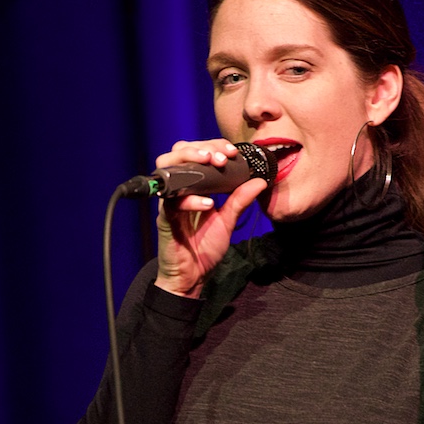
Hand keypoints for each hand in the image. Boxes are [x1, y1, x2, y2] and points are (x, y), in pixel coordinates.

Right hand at [153, 139, 267, 297]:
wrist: (193, 276)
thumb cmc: (205, 247)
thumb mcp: (228, 219)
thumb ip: (240, 199)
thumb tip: (259, 181)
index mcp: (192, 186)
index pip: (195, 153)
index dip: (211, 146)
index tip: (231, 151)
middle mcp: (178, 190)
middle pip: (176, 154)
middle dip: (199, 147)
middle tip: (221, 155)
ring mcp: (169, 203)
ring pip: (166, 170)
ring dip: (189, 161)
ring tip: (210, 163)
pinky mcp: (165, 219)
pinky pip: (172, 203)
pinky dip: (190, 201)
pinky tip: (207, 203)